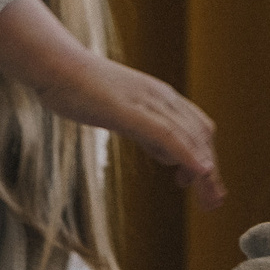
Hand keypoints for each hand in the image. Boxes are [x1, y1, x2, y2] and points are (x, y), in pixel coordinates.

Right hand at [0, 0, 224, 207]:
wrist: (56, 66)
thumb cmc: (80, 88)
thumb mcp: (122, 113)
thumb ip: (145, 130)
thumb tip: (164, 151)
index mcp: (160, 96)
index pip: (196, 127)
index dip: (205, 156)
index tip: (202, 183)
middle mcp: (162, 98)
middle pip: (201, 135)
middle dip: (211, 171)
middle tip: (213, 202)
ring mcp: (149, 103)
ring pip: (190, 138)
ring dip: (206, 172)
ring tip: (209, 200)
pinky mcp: (133, 111)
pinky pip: (169, 135)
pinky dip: (188, 155)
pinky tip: (199, 174)